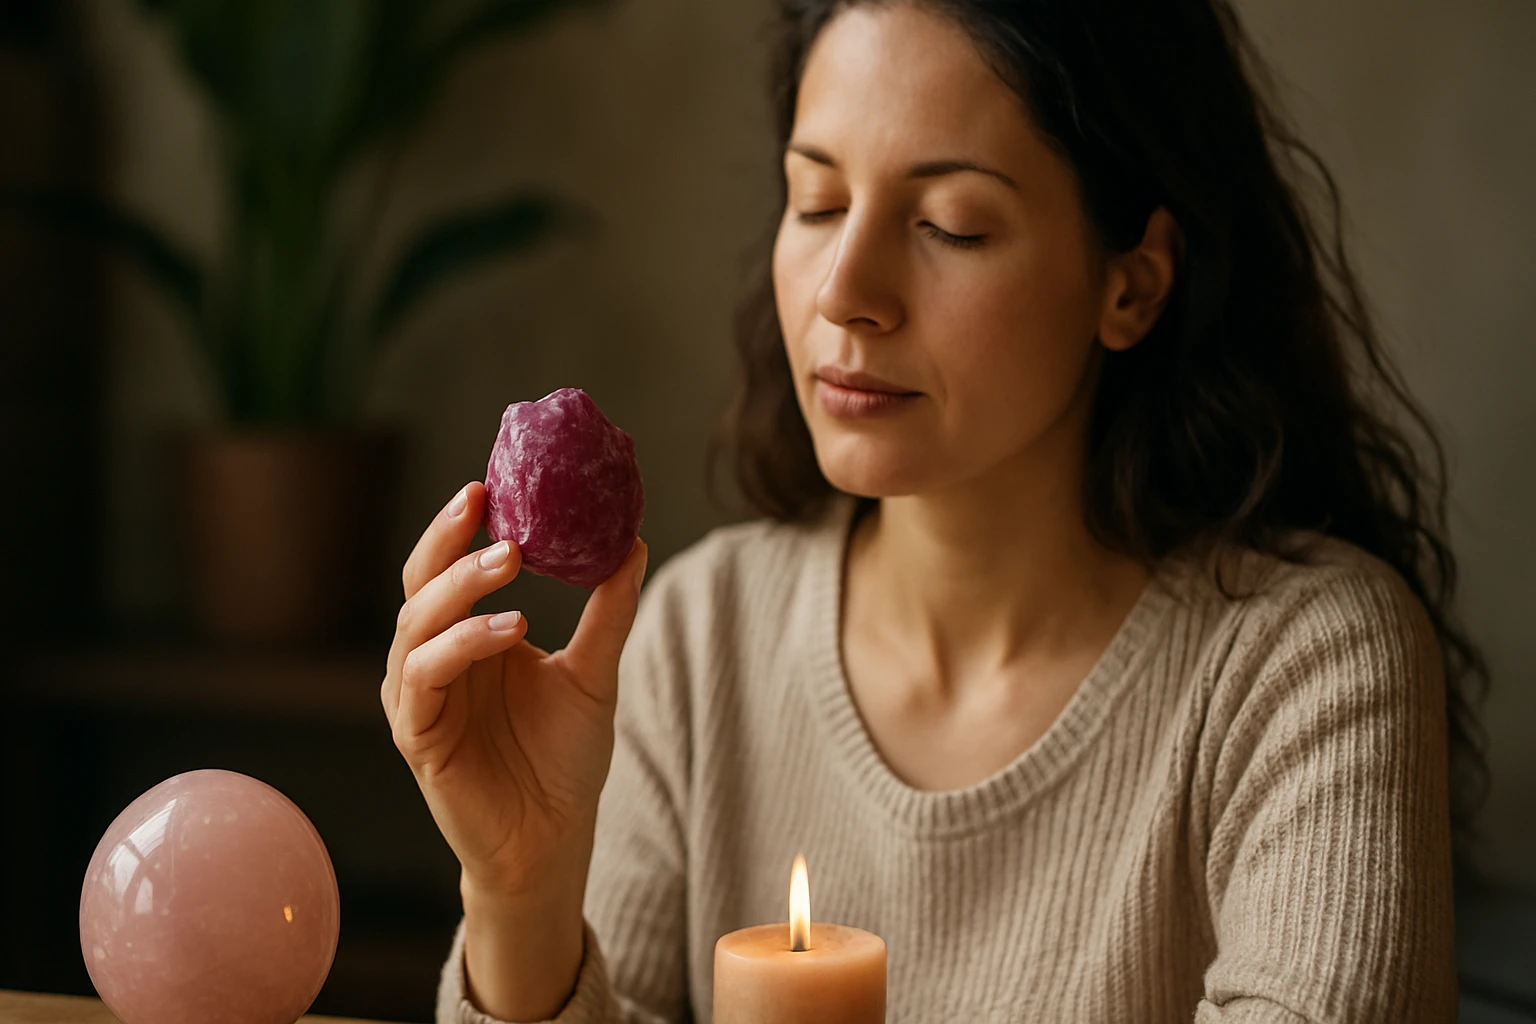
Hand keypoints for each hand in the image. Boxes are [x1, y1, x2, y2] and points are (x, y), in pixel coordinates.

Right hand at [381, 481, 647, 898]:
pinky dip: (464, 644)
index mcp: (466, 636)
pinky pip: (427, 677)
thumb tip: (632, 541)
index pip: (448, 566)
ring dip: (461, 586)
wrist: (554, 838)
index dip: (459, 524)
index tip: (490, 481)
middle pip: (419, 582)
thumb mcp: (595, 671)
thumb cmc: (564, 757)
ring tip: (509, 560)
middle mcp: (433, 660)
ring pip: (416, 623)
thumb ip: (607, 611)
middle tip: (484, 502)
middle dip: (447, 538)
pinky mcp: (417, 736)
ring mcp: (419, 697)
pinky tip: (511, 628)